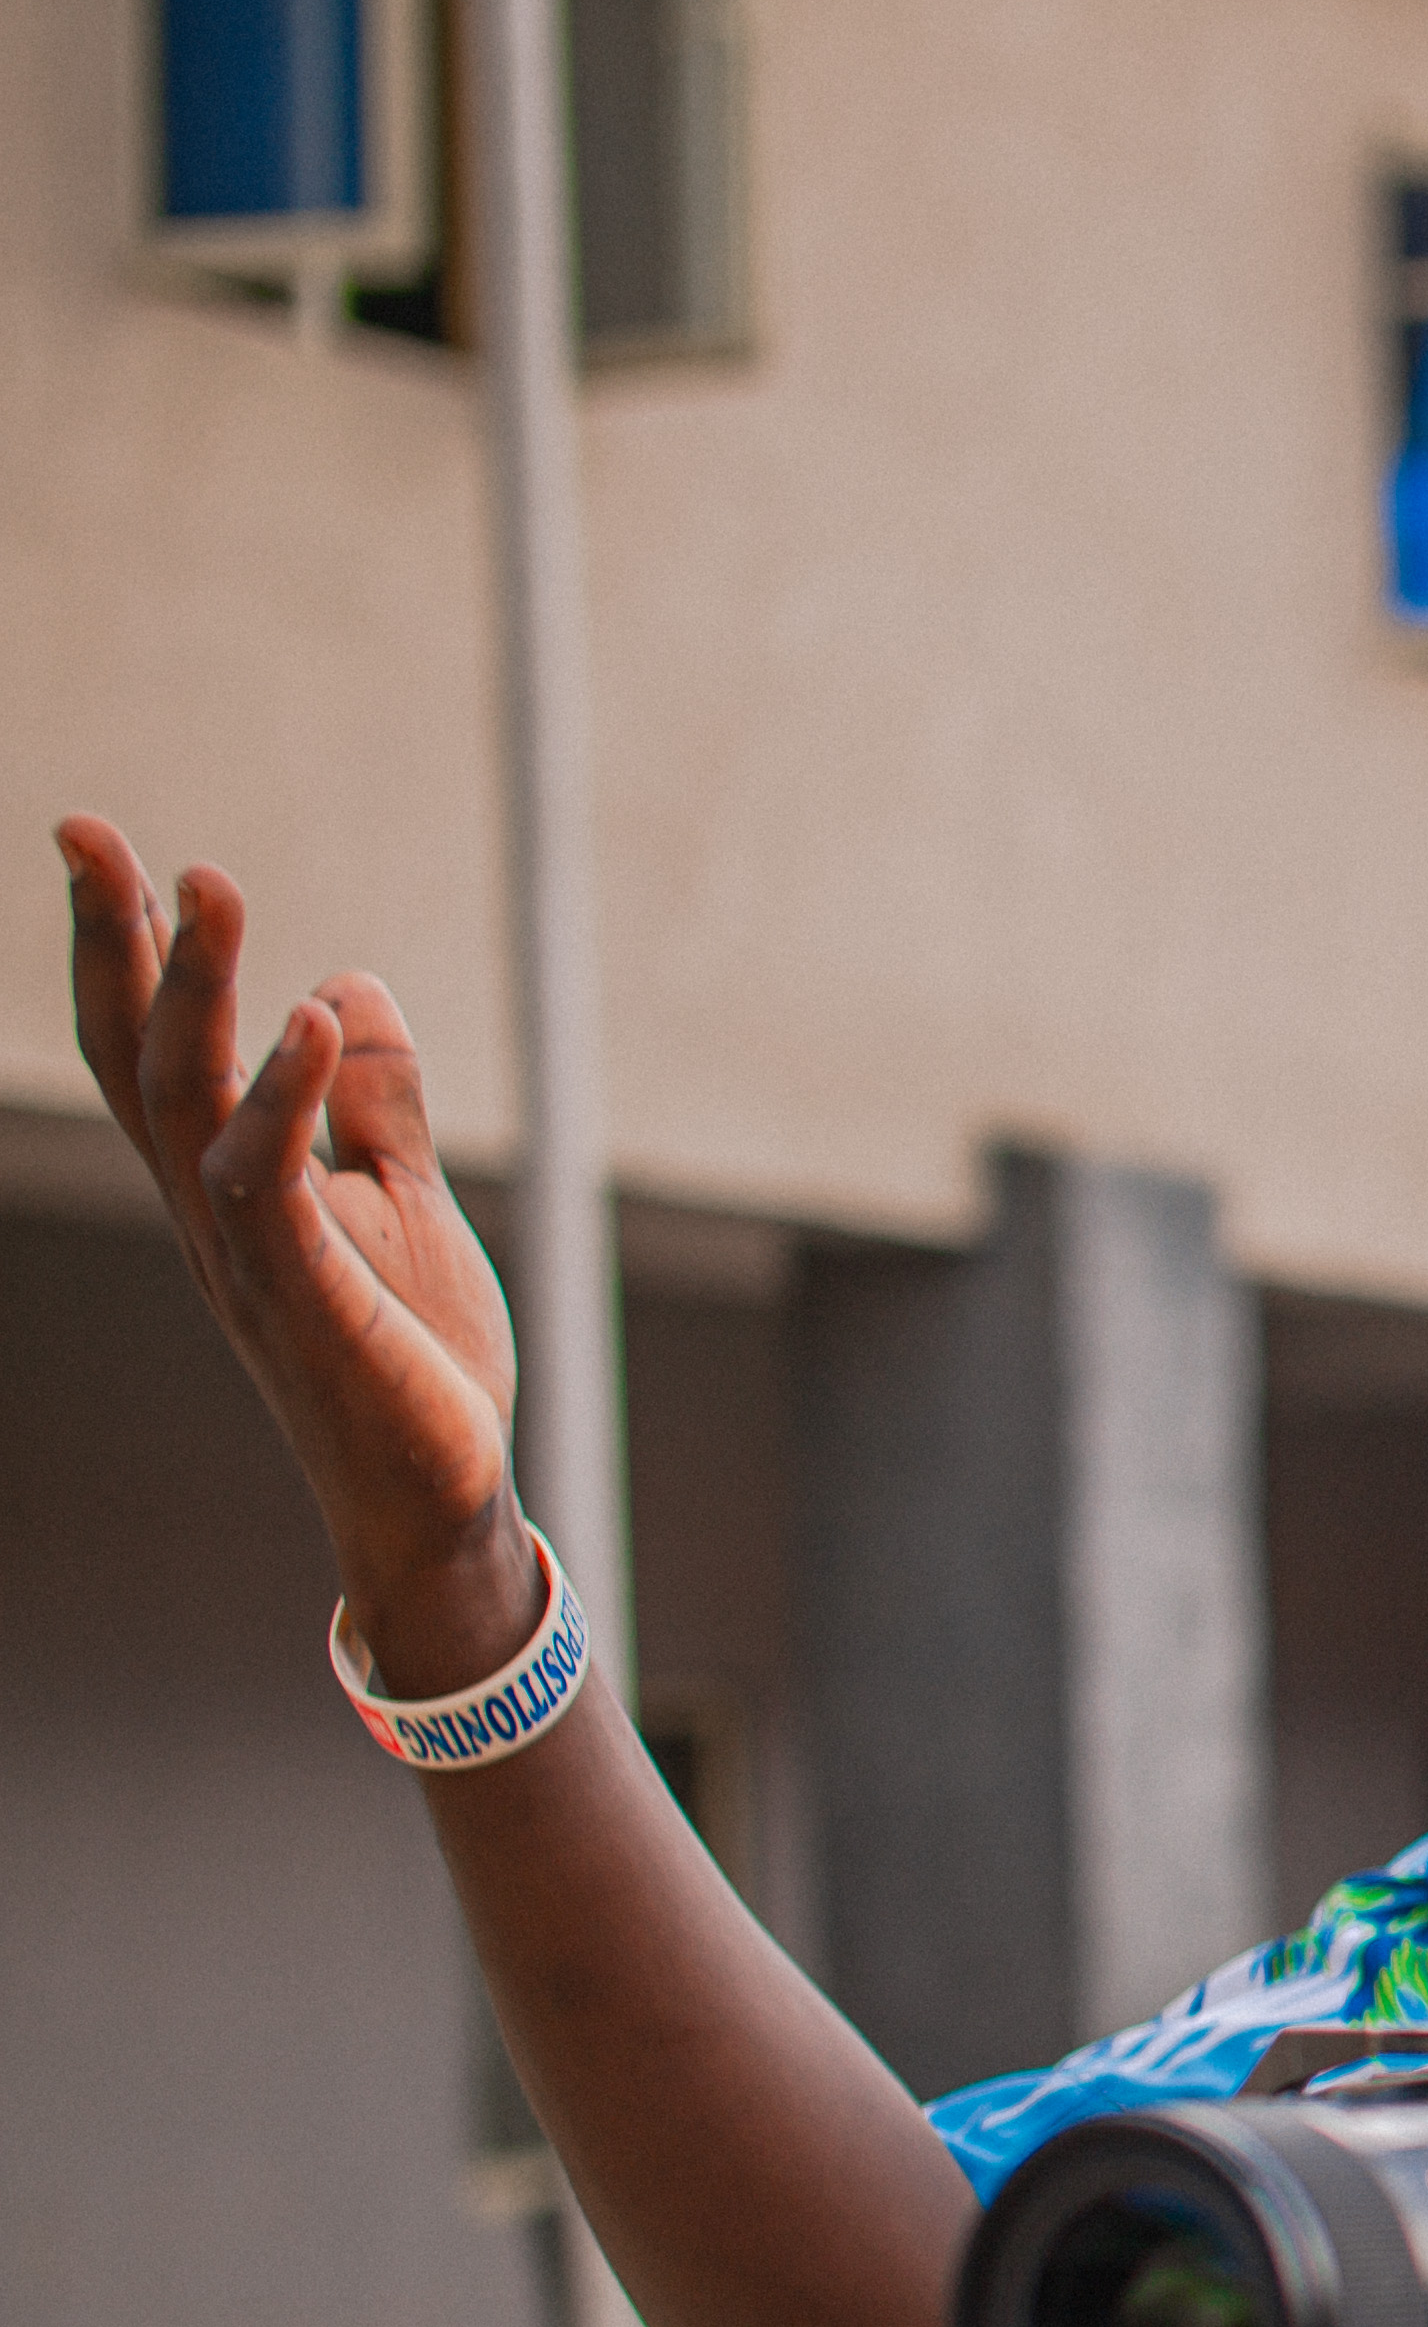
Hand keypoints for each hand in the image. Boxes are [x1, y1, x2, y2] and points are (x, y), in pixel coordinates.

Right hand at [57, 819, 536, 1682]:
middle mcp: (217, 1212)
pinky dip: (286, 1096)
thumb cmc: (412, 1359)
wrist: (441, 1497)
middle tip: (88, 828)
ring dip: (200, 989)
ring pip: (193, 1103)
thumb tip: (341, 983)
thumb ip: (373, 1103)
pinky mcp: (309, 1298)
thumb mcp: (401, 1202)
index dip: (125, 946)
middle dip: (117, 942)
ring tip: (209, 881)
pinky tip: (304, 1016)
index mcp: (233, 1184)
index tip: (100, 842)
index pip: (155, 1047)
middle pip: (142, 1057)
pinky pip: (273, 1182)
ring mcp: (252, 1256)